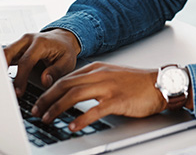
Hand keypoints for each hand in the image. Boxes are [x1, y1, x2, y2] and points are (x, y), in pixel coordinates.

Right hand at [3, 29, 80, 95]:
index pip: (26, 61)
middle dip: (2, 70)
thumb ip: (56, 71)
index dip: (20, 78)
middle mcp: (28, 40)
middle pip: (8, 52)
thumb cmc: (65, 50)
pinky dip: (2, 66)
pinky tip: (0, 79)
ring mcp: (20, 43)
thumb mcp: (67, 62)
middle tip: (1, 88)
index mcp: (40, 43)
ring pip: (4, 53)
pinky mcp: (17, 47)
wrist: (63, 38)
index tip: (18, 92)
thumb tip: (44, 81)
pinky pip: (6, 56)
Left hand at [31, 62, 167, 131]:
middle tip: (35, 110)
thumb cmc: (136, 83)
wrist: (160, 84)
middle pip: (65, 84)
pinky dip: (81, 119)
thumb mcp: (110, 76)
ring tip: (47, 117)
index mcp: (96, 69)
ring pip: (75, 94)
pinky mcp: (117, 100)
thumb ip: (92, 82)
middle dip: (47, 98)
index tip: (38, 101)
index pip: (65, 78)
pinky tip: (72, 126)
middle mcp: (99, 75)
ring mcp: (108, 86)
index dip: (49, 90)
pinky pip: (95, 110)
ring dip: (57, 107)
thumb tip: (72, 93)